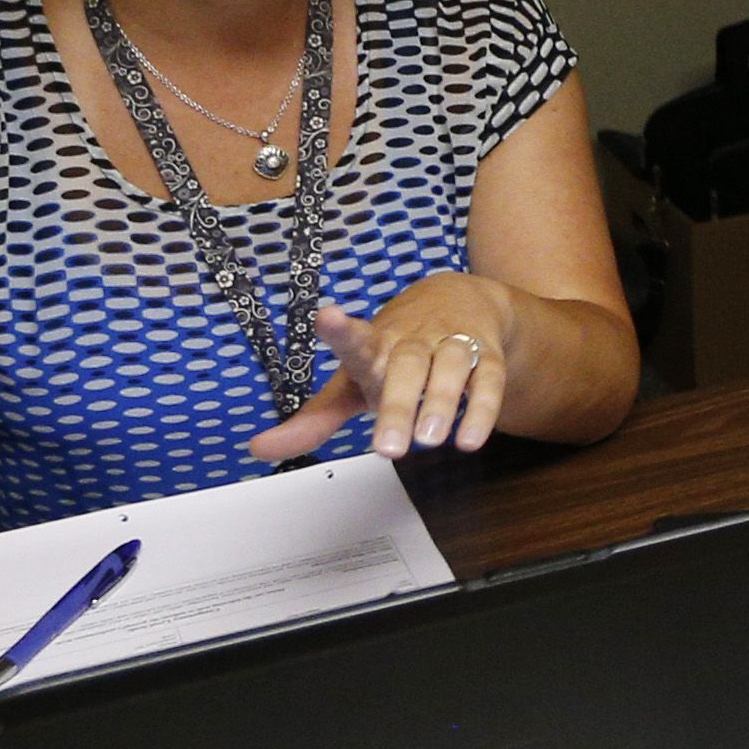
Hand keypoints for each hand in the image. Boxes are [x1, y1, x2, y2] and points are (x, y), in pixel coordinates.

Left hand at [245, 272, 519, 464]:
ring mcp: (450, 344)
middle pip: (405, 365)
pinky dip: (481, 410)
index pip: (354, 337)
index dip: (340, 329)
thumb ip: (314, 419)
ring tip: (430, 440)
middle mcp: (412, 341)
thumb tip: (260, 448)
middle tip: (388, 448)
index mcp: (373, 345)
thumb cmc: (394, 352)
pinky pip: (487, 380)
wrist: (461, 300)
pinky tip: (469, 439)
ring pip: (449, 367)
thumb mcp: (353, 382)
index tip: (328, 317)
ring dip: (441, 402)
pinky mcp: (485, 355)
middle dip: (398, 405)